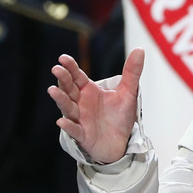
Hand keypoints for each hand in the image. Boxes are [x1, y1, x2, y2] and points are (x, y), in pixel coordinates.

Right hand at [48, 48, 144, 163]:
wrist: (121, 142)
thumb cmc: (119, 117)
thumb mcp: (128, 92)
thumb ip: (131, 72)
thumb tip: (140, 49)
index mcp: (89, 91)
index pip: (77, 76)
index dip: (71, 67)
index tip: (63, 58)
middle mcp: (81, 103)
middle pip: (69, 89)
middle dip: (63, 79)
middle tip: (56, 69)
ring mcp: (80, 119)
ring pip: (68, 107)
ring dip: (61, 99)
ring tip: (52, 90)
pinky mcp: (83, 135)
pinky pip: (74, 130)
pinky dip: (68, 126)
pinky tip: (62, 121)